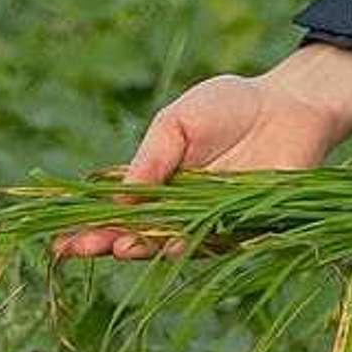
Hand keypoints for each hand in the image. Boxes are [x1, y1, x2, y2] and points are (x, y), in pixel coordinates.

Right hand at [52, 58, 351, 258]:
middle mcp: (178, 211)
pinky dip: (195, 245)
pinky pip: (217, 243)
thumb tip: (119, 197)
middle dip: (108, 241)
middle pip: (136, 234)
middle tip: (83, 247)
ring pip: (172, 243)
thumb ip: (152, 158)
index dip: (87, 229)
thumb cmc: (230, 106)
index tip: (59, 243)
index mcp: (155, 185)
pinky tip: (171, 245)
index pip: (113, 214)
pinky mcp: (245, 228)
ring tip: (123, 245)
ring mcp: (210, 222)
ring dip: (146, 247)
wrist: (292, 104)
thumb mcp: (179, 122)